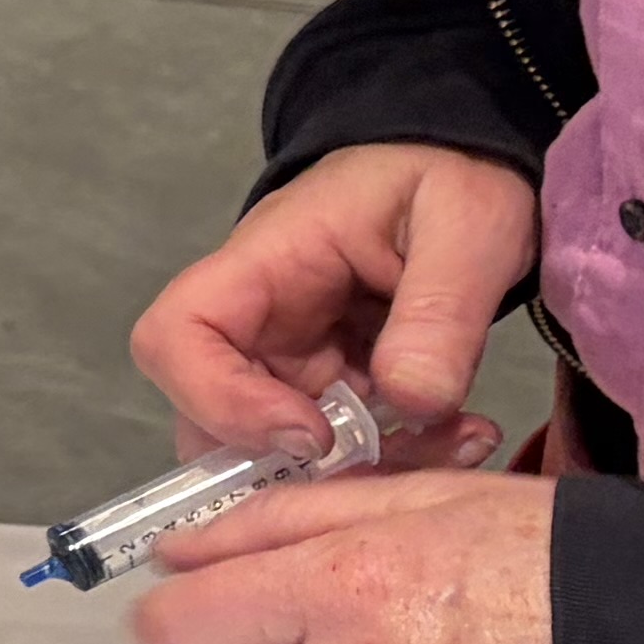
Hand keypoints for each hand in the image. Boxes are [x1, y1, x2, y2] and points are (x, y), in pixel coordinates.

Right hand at [132, 141, 541, 459]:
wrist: (467, 168)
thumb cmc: (451, 172)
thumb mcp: (466, 226)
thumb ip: (440, 310)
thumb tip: (412, 400)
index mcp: (264, 265)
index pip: (176, 337)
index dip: (219, 401)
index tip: (311, 435)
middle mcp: (260, 323)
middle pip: (212, 420)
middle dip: (295, 468)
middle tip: (392, 466)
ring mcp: (296, 362)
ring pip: (280, 454)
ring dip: (360, 474)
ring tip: (455, 441)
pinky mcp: (338, 387)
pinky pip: (341, 452)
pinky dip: (397, 462)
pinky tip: (462, 433)